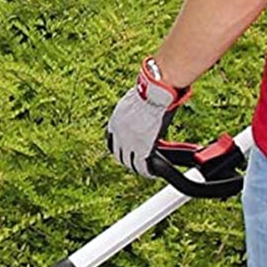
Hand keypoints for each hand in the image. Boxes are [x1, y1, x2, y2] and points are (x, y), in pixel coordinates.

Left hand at [105, 59, 190, 178]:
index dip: (119, 149)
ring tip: (146, 170)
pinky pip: (142, 165)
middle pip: (119, 155)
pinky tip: (152, 173)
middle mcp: (118, 135)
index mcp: (114, 123)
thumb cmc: (148, 92)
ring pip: (130, 162)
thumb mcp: (132, 103)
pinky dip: (147, 171)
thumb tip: (138, 112)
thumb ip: (131, 113)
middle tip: (137, 163)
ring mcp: (128, 142)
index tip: (126, 152)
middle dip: (127, 160)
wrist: (154, 93)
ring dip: (137, 167)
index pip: (111, 143)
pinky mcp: (141, 148)